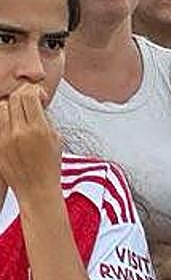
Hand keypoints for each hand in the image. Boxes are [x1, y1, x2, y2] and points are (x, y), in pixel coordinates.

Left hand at [0, 83, 61, 203]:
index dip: (34, 91)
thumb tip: (36, 103)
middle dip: (22, 95)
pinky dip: (3, 120)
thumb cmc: (49, 167)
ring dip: (9, 106)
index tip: (39, 96)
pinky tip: (11, 125)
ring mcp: (4, 139)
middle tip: (28, 101)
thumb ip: (45, 119)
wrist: (36, 189)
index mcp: (38, 129)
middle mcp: (19, 132)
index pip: (29, 95)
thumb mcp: (56, 139)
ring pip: (1, 108)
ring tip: (17, 114)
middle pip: (13, 98)